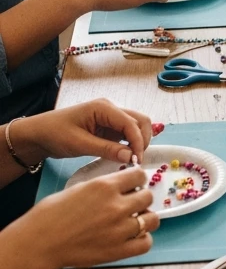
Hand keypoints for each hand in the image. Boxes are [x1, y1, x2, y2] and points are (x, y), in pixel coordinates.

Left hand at [11, 101, 153, 167]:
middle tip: (136, 160)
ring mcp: (111, 118)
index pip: (131, 123)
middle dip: (143, 140)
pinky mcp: (108, 128)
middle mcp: (111, 109)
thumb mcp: (79, 144)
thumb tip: (131, 157)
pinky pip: (127, 134)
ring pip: (136, 127)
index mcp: (104, 107)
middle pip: (140, 121)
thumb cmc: (55, 134)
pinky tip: (125, 156)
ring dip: (139, 142)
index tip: (137, 161)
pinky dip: (131, 144)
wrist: (39, 134)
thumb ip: (107, 149)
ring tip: (131, 159)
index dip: (139, 142)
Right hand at [22, 166, 158, 268]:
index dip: (137, 180)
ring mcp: (120, 229)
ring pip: (152, 219)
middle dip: (140, 199)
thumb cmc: (50, 214)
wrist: (39, 242)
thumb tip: (120, 187)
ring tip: (134, 221)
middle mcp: (117, 206)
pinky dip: (143, 239)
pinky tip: (133, 237)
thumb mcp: (78, 188)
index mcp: (105, 186)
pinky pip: (146, 243)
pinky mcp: (118, 250)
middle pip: (148, 196)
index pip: (139, 175)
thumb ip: (103, 187)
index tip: (133, 185)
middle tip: (131, 204)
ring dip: (145, 219)